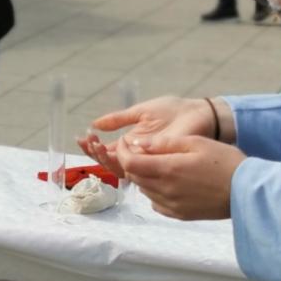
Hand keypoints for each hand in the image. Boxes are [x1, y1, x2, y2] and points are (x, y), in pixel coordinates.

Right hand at [78, 95, 216, 175]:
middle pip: (110, 161)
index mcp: (134, 143)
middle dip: (95, 153)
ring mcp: (147, 160)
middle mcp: (138, 155)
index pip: (109, 150)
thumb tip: (95, 123)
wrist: (197, 114)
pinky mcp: (156, 163)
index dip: (94, 147)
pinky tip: (110, 149)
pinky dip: (119, 161)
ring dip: (103, 157)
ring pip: (118, 167)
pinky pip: (134, 169)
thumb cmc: (174, 111)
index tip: (82, 137)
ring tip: (95, 144)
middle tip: (87, 141)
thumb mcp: (140, 111)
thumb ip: (119, 119)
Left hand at [113, 132, 245, 220]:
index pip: (129, 163)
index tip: (125, 142)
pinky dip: (154, 192)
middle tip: (138, 151)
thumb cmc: (226, 162)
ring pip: (144, 190)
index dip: (122, 152)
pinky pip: (156, 203)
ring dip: (143, 176)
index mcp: (168, 170)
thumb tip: (139, 144)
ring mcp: (172, 205)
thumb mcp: (196, 142)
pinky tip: (166, 183)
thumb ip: (164, 143)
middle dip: (131, 162)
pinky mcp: (180, 215)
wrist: (248, 192)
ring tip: (154, 164)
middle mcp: (165, 190)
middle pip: (134, 177)